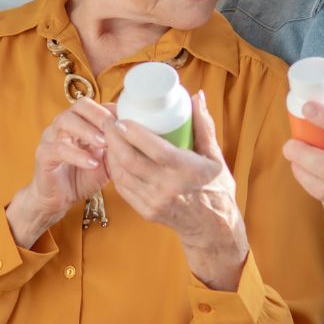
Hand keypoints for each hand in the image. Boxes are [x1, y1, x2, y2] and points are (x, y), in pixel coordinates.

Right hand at [7, 98, 116, 248]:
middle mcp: (63, 125)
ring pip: (65, 122)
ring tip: (104, 143)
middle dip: (99, 115)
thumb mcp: (107, 160)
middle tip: (114, 128)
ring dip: (87, 130)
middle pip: (79, 106)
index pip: (94, 104)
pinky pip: (58, 149)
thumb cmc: (83, 176)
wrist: (59, 199)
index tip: (127, 120)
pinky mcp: (43, 155)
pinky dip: (77, 155)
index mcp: (79, 122)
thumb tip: (140, 135)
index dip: (110, 109)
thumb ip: (117, 146)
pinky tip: (92, 163)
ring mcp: (50, 138)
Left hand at [104, 91, 247, 290]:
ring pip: (123, 175)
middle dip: (114, 139)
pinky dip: (116, 170)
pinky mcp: (146, 211)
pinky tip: (113, 156)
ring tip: (107, 136)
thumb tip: (197, 96)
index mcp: (186, 171)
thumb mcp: (215, 156)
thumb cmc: (215, 187)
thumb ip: (204, 126)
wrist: (212, 227)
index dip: (134, 133)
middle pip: (131, 161)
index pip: (155, 150)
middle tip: (108, 122)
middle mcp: (168, 188)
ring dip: (111, 153)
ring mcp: (155, 202)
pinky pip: (124, 188)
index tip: (122, 118)